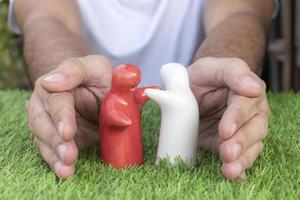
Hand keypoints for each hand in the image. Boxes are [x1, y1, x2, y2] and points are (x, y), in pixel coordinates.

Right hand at [25, 55, 112, 178]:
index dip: (62, 116)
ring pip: (42, 137)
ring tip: (67, 168)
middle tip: (69, 154)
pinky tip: (65, 171)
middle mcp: (46, 100)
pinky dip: (55, 162)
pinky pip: (49, 150)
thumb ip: (79, 71)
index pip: (56, 99)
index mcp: (58, 81)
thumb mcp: (96, 67)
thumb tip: (52, 82)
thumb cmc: (100, 78)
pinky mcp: (53, 136)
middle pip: (42, 120)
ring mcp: (48, 119)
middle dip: (55, 139)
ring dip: (54, 154)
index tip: (67, 133)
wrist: (98, 91)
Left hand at [187, 57, 269, 179]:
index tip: (226, 129)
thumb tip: (254, 88)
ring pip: (251, 146)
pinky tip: (235, 176)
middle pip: (254, 128)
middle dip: (241, 142)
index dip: (237, 117)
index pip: (246, 104)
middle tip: (227, 152)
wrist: (190, 91)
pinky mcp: (230, 145)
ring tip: (229, 169)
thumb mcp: (210, 67)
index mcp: (246, 91)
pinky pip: (240, 158)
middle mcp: (249, 112)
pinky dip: (239, 169)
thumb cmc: (201, 78)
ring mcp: (241, 130)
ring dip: (242, 159)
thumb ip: (232, 71)